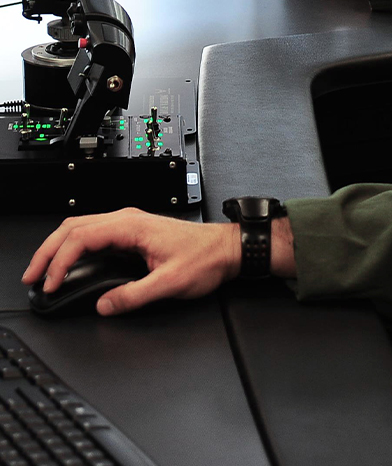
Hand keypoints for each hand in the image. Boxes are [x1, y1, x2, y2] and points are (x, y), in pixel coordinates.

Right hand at [22, 208, 241, 316]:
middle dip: (48, 251)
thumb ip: (134, 296)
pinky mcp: (133, 232)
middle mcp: (129, 219)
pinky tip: (69, 263)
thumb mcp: (170, 284)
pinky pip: (94, 233)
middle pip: (74, 226)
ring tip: (44, 270)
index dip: (60, 261)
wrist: (227, 249)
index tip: (50, 283)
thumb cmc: (206, 258)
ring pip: (81, 227)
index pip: (82, 237)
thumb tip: (104, 305)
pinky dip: (74, 247)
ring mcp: (130, 223)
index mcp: (134, 226)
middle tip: (32, 276)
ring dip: (59, 247)